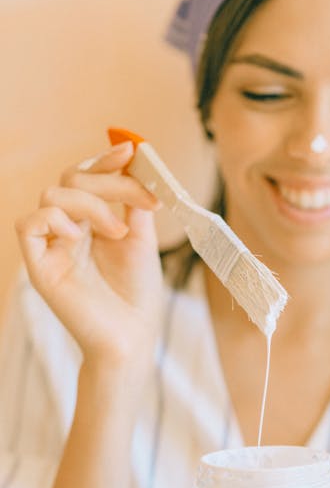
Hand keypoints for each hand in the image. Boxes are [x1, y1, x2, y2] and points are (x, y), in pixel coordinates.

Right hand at [15, 141, 164, 363]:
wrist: (133, 336)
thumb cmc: (138, 295)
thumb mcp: (142, 240)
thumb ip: (134, 204)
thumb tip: (135, 164)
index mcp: (91, 222)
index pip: (86, 178)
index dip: (104, 160)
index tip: (129, 151)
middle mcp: (68, 230)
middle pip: (71, 179)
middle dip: (109, 180)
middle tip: (143, 200)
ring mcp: (52, 247)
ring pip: (52, 195)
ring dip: (91, 204)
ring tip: (118, 233)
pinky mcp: (39, 266)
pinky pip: (28, 224)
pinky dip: (56, 220)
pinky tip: (83, 238)